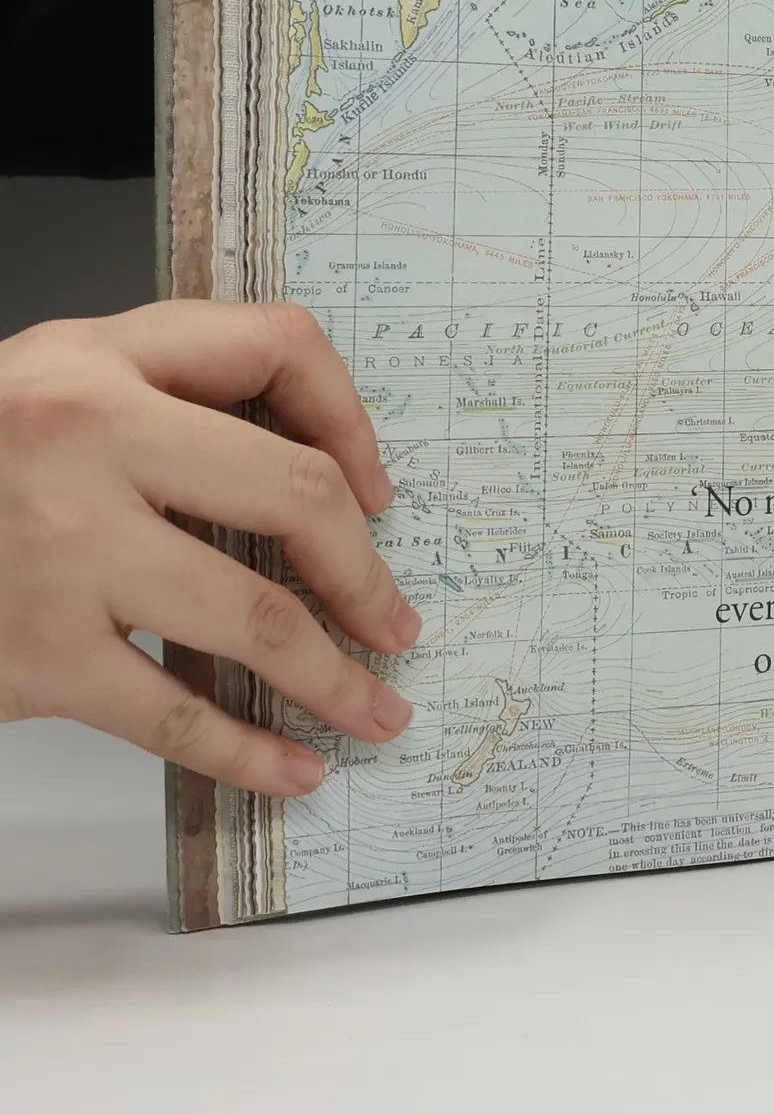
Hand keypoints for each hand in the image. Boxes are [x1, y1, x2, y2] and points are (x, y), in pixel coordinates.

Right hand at [0, 301, 419, 795]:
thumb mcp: (50, 384)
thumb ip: (169, 395)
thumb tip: (321, 480)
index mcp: (98, 362)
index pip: (275, 345)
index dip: (351, 418)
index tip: (376, 492)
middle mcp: (84, 440)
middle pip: (293, 495)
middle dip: (366, 573)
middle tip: (397, 622)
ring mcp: (61, 552)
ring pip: (255, 618)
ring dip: (336, 678)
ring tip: (376, 709)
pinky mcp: (34, 654)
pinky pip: (174, 714)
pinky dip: (249, 751)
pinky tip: (295, 768)